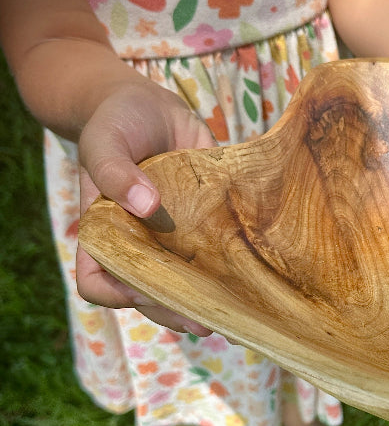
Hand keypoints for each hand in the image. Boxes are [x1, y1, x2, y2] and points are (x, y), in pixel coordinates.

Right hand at [76, 80, 216, 334]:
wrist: (150, 104)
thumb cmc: (115, 122)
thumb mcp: (105, 140)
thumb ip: (115, 171)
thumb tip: (145, 206)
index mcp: (106, 233)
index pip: (97, 282)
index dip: (116, 295)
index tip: (143, 291)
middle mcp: (141, 244)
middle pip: (150, 294)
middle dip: (175, 311)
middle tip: (207, 321)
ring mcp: (174, 238)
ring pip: (186, 282)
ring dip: (207, 302)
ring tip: (235, 314)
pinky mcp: (206, 225)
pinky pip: (215, 255)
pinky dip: (231, 271)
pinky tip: (254, 284)